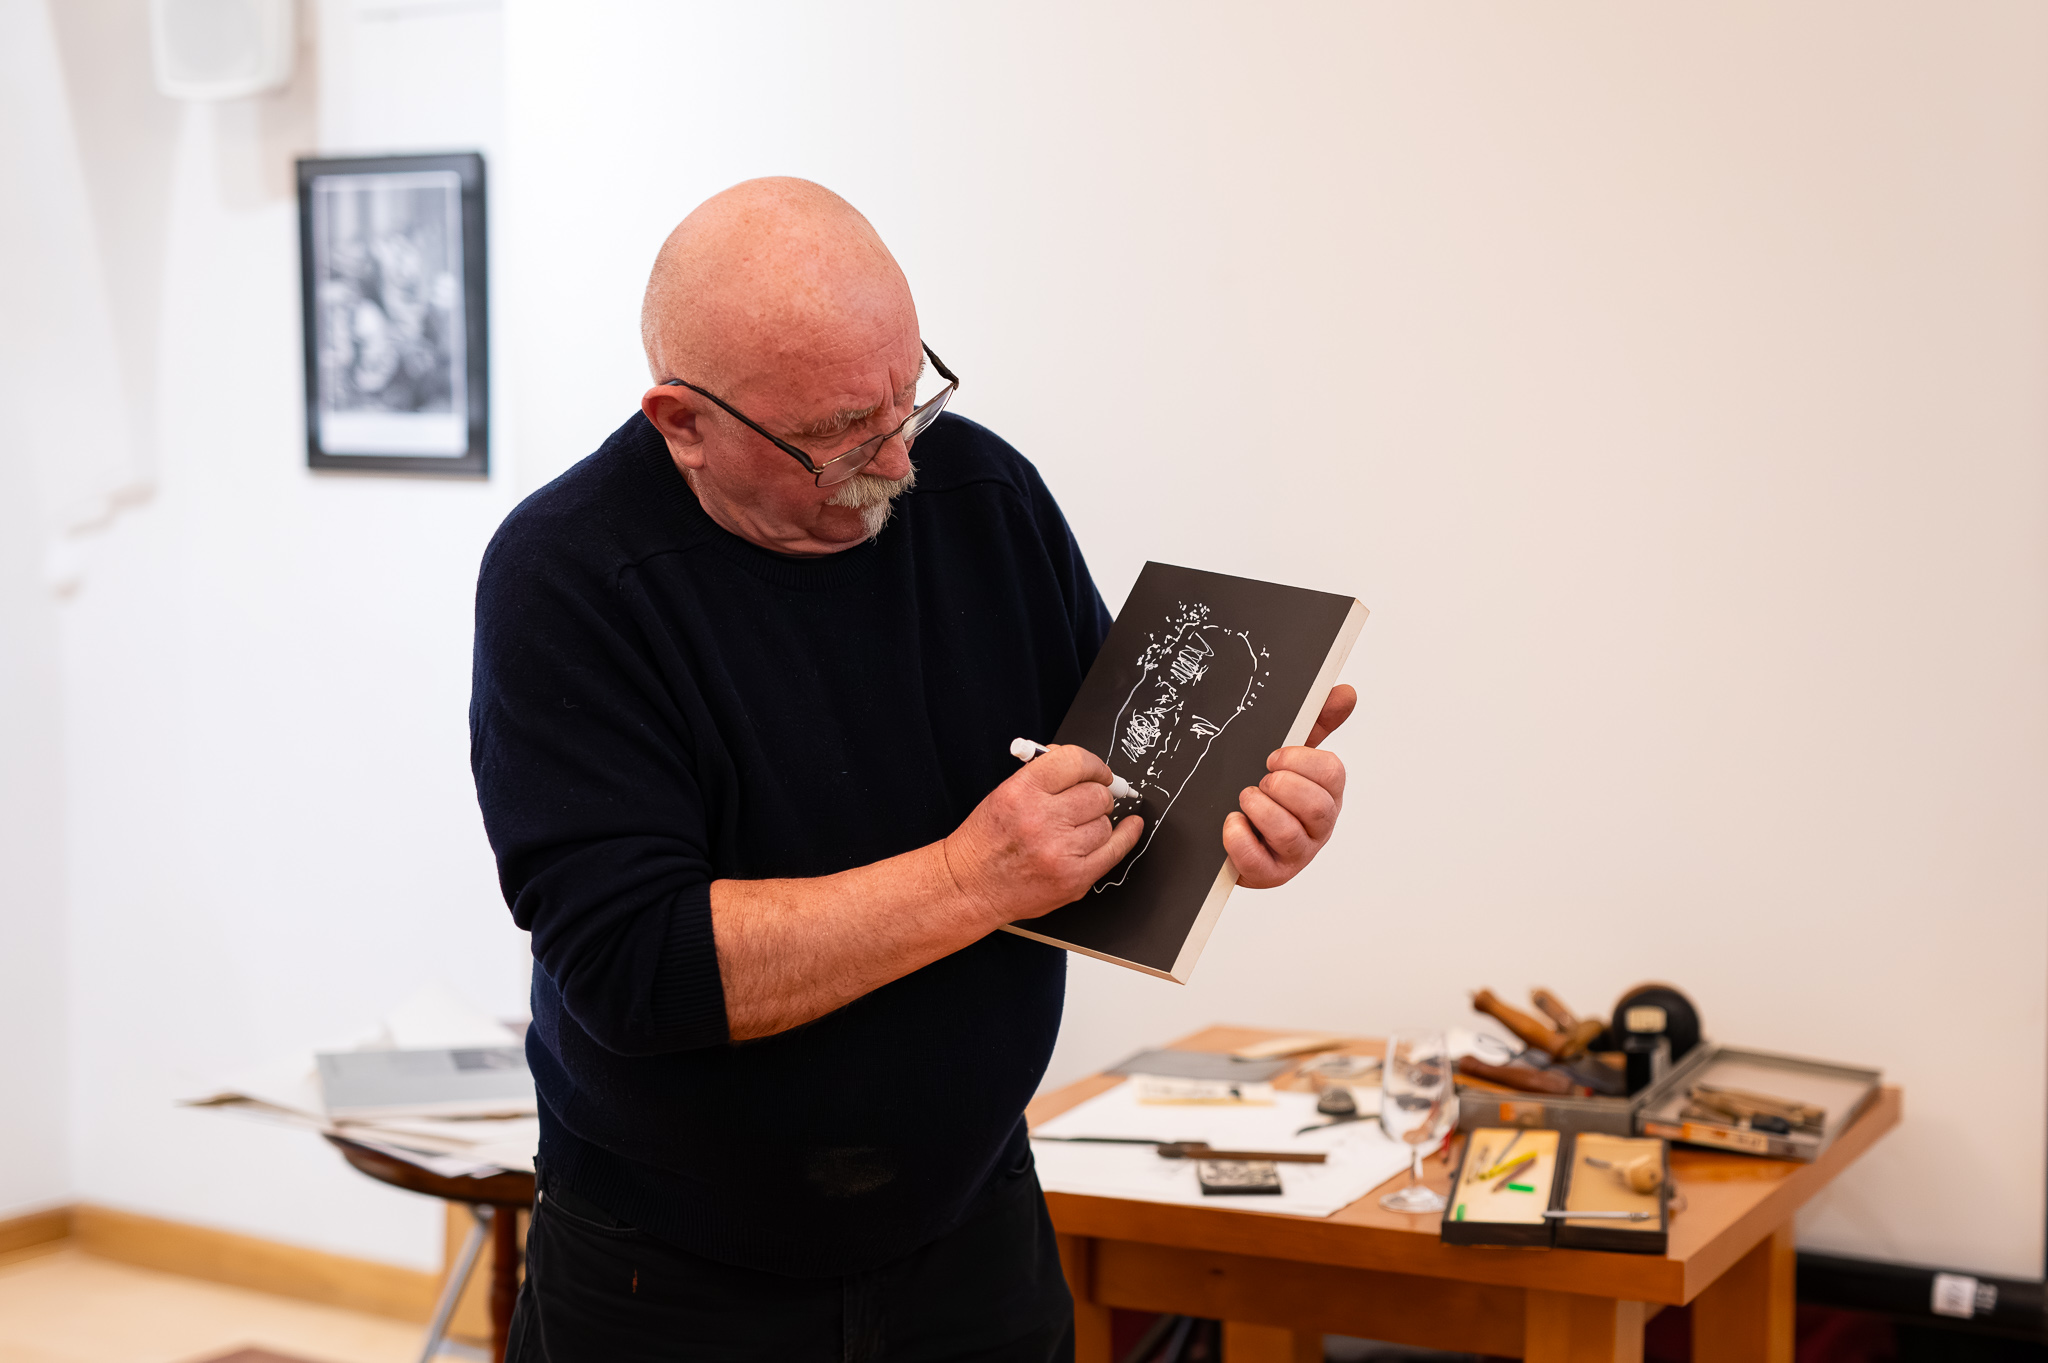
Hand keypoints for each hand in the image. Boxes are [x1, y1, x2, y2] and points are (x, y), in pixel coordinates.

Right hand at [945, 745, 1144, 924]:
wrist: (970, 885)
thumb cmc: (986, 841)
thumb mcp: (1004, 794)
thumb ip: (1043, 776)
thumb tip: (1084, 767)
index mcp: (1021, 792)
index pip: (1074, 761)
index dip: (1093, 765)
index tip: (1098, 771)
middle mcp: (1041, 820)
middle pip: (1097, 794)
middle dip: (1095, 795)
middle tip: (1084, 801)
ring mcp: (1060, 852)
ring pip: (1105, 823)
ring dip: (1096, 822)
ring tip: (1074, 829)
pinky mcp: (1074, 878)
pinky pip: (1115, 850)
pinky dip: (1126, 836)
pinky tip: (1130, 826)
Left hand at [1223, 684, 1355, 888]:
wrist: (1234, 832)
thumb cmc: (1271, 793)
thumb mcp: (1291, 756)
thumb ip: (1317, 723)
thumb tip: (1346, 693)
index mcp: (1327, 793)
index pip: (1332, 774)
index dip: (1301, 761)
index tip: (1273, 757)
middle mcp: (1319, 826)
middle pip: (1317, 807)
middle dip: (1283, 787)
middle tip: (1260, 781)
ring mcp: (1296, 853)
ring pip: (1289, 834)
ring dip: (1261, 810)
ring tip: (1245, 799)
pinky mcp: (1270, 874)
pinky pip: (1257, 859)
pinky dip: (1240, 838)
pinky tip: (1232, 823)